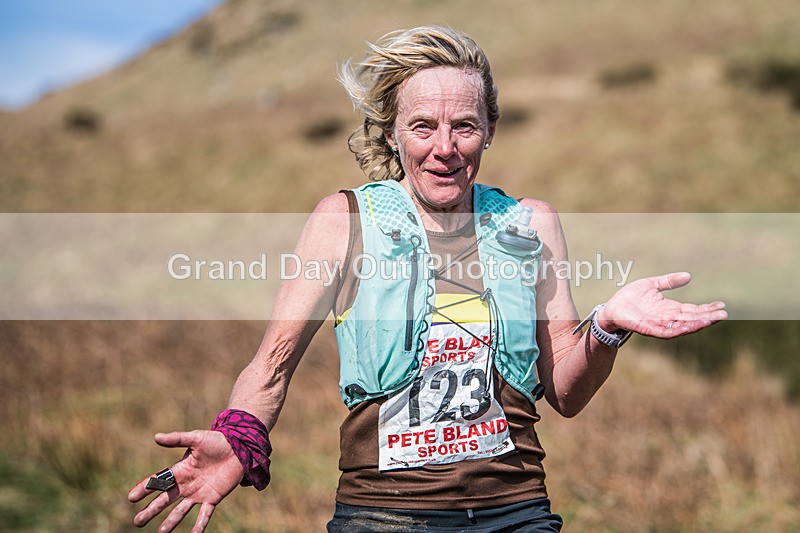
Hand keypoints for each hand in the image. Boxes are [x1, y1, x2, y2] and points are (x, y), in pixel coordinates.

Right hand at [128, 430, 243, 531]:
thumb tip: (156, 437)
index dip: (145, 488)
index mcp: (180, 470)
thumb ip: (177, 439)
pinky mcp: (213, 497)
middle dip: (151, 510)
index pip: (159, 481)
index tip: (131, 497)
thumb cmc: (215, 441)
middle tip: (138, 521)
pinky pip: (205, 513)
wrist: (238, 447)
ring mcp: (199, 492)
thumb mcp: (196, 438)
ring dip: (172, 521)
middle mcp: (186, 484)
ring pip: (181, 510)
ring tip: (162, 532)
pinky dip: (200, 524)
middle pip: (165, 499)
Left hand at [599, 272, 726, 338]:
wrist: (611, 308)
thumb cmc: (630, 298)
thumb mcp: (651, 285)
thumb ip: (668, 282)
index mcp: (669, 309)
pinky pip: (667, 331)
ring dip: (697, 323)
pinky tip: (689, 325)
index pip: (692, 310)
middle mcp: (667, 318)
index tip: (721, 305)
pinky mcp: (649, 328)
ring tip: (712, 319)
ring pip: (683, 326)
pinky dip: (679, 329)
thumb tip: (688, 276)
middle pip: (692, 319)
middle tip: (724, 313)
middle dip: (707, 317)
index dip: (706, 308)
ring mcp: (659, 324)